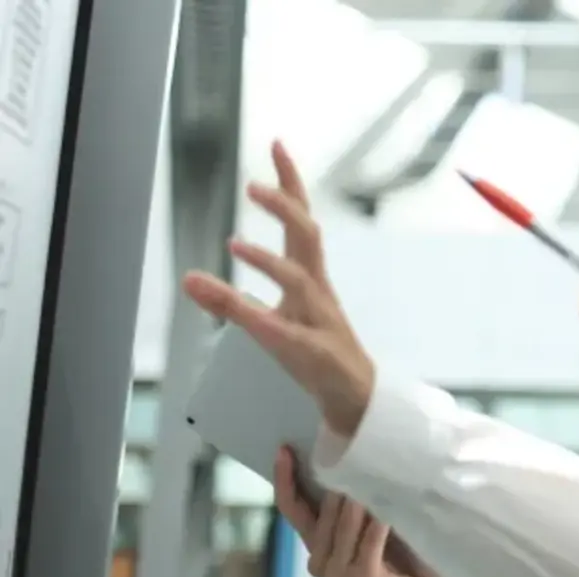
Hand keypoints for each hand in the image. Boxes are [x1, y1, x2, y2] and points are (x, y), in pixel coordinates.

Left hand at [181, 141, 374, 435]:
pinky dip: (266, 320)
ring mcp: (317, 318)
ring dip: (269, 261)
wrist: (353, 393)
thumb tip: (187, 277)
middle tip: (254, 184)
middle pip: (308, 238)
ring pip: (299, 281)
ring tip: (235, 244)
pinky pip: (287, 332)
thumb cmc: (314, 351)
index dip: (290, 183)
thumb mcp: (266, 323)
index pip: (302, 221)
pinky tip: (250, 316)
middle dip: (286, 207)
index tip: (277, 145)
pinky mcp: (311, 351)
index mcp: (309, 276)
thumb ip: (228, 299)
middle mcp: (316, 289)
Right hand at [274, 447, 440, 576]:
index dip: (284, 479)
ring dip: (359, 498)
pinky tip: (388, 507)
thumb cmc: (392, 560)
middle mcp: (319, 560)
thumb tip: (348, 463)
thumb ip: (351, 507)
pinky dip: (378, 522)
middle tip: (357, 453)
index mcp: (316, 545)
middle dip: (338, 482)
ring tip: (374, 472)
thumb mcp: (365, 530)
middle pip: (323, 511)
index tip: (284, 450)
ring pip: (344, 523)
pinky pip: (370, 541)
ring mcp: (338, 573)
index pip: (291, 509)